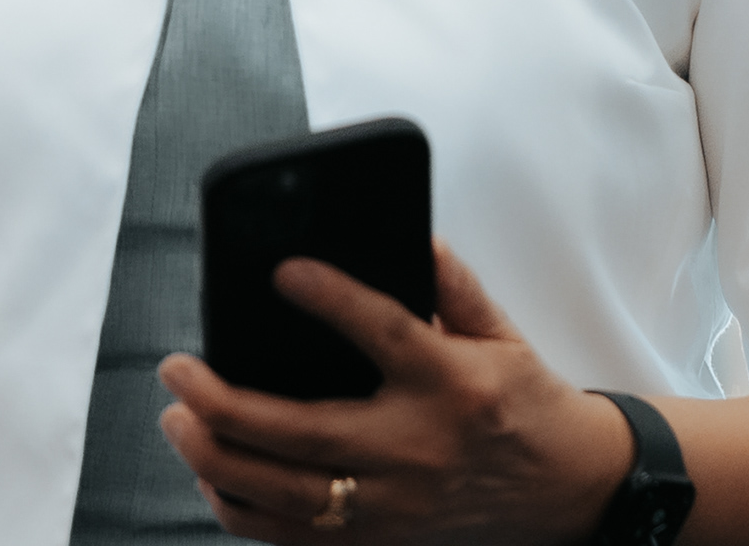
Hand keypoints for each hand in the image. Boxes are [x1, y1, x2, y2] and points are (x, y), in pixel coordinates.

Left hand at [157, 239, 635, 544]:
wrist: (573, 492)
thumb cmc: (526, 402)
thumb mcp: (501, 333)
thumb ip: (450, 283)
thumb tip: (408, 233)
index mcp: (452, 384)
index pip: (385, 334)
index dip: (332, 301)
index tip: (283, 271)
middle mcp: (419, 450)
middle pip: (306, 434)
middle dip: (225, 403)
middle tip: (176, 369)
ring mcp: (398, 507)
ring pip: (288, 497)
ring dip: (218, 461)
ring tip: (179, 419)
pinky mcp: (385, 541)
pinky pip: (298, 539)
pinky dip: (244, 512)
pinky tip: (213, 476)